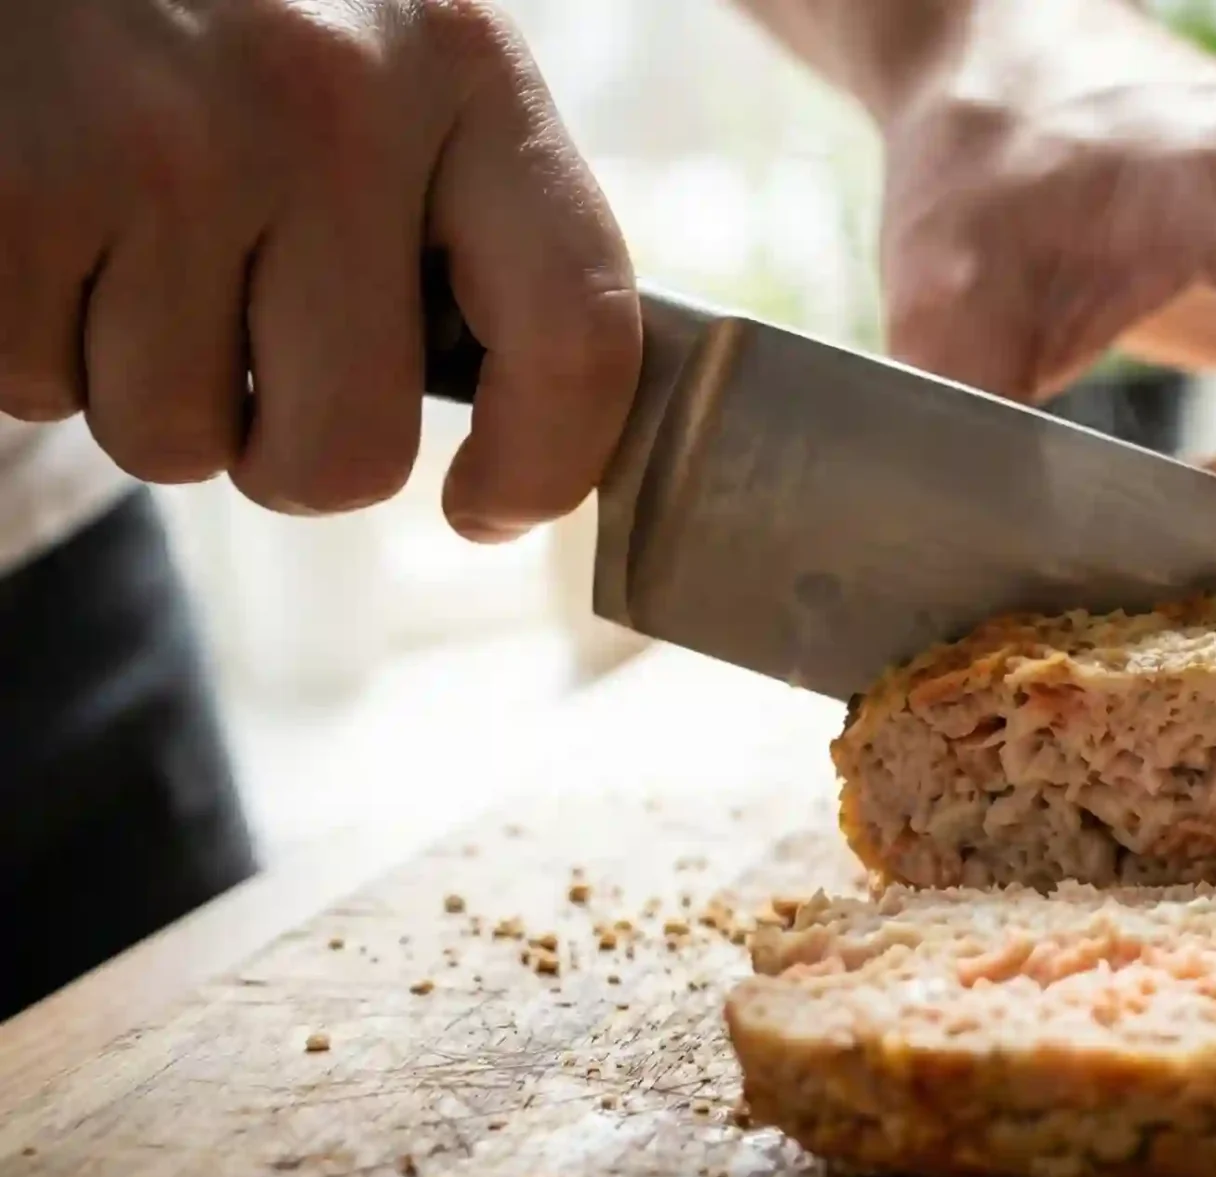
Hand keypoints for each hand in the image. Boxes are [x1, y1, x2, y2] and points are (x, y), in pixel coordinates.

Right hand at [0, 0, 640, 539]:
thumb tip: (525, 434)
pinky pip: (36, 385)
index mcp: (464, 64)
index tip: (486, 507)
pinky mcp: (13, 186)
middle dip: (286, 449)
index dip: (544, 467)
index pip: (579, 333)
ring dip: (140, 382)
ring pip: (174, 441)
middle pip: (349, 455)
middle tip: (243, 344)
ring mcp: (162, 144)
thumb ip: (464, 207)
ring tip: (123, 236)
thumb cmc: (225, 1)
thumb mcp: (386, 50)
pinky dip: (32, 339)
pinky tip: (46, 218)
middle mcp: (330, 102)